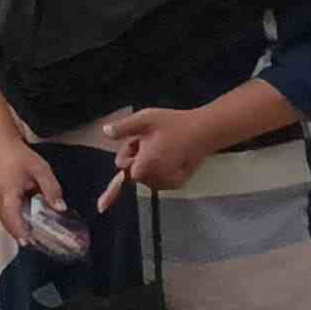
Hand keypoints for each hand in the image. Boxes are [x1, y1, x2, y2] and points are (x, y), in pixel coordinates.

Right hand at [0, 137, 64, 240]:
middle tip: (41, 244)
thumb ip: (51, 189)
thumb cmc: (19, 156)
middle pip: (9, 226)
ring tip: (37, 236)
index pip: (14, 222)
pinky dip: (16, 222)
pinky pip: (5, 216)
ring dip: (19, 229)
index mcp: (7, 196)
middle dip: (23, 236)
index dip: (24, 235)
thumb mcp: (41, 170)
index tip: (35, 245)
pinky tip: (28, 222)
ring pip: (6, 222)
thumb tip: (61, 208)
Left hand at [97, 105, 216, 205]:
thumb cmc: (174, 123)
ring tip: (161, 146)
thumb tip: (105, 132)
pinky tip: (169, 155)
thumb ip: (124, 127)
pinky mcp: (177, 184)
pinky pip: (158, 180)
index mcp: (145, 165)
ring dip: (147, 163)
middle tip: (150, 140)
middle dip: (136, 157)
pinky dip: (159, 170)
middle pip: (134, 172)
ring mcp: (168, 183)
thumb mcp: (146, 119)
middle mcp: (156, 179)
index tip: (110, 190)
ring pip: (146, 177)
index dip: (128, 155)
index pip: (125, 169)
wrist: (205, 132)